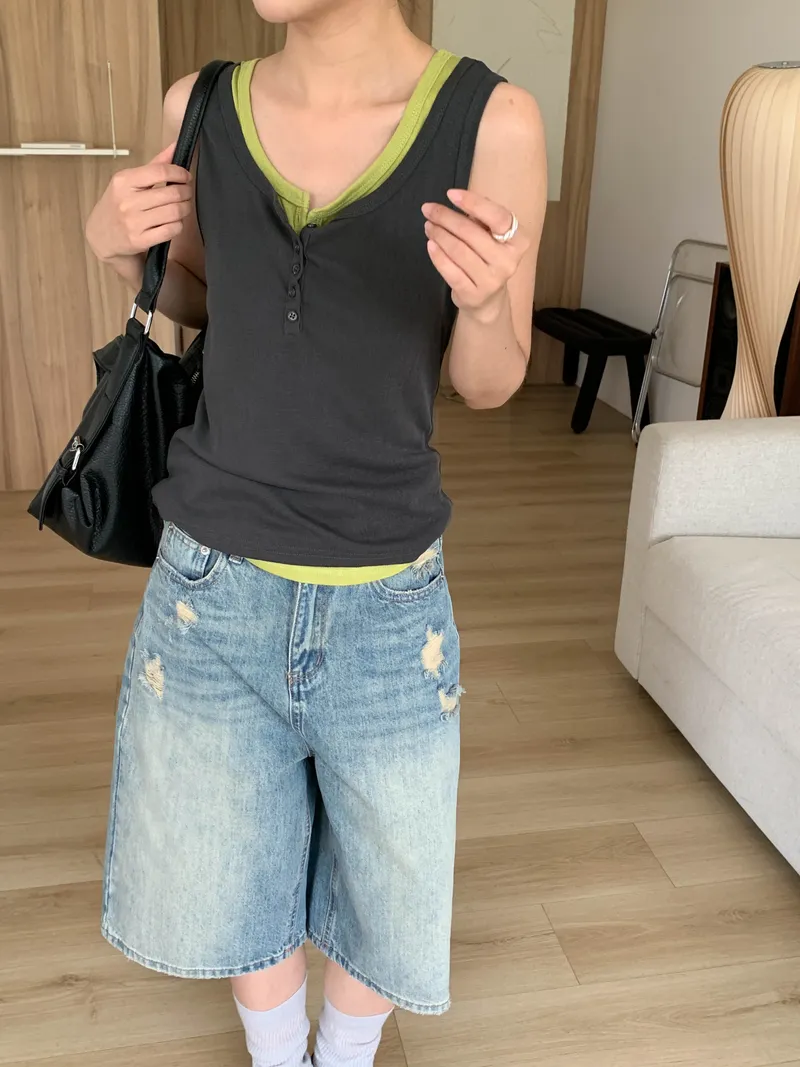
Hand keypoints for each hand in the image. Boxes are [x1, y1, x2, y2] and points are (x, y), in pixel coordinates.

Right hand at [86, 143, 192, 262]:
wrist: (101, 236)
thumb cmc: (118, 204)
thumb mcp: (129, 181)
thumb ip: (155, 164)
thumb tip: (176, 144)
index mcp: (124, 181)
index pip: (160, 171)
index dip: (180, 173)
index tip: (186, 176)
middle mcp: (127, 201)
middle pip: (172, 193)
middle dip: (186, 192)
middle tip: (187, 193)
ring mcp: (133, 222)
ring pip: (174, 212)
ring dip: (185, 209)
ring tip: (183, 207)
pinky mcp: (140, 240)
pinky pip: (171, 230)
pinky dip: (178, 225)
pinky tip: (174, 222)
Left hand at [422, 189, 529, 322]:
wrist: (488, 299)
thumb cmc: (489, 258)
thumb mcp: (493, 236)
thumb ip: (481, 217)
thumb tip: (458, 198)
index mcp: (519, 241)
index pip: (498, 217)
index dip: (474, 203)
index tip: (450, 194)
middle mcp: (508, 261)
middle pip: (472, 233)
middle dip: (446, 218)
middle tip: (429, 209)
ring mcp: (492, 280)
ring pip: (459, 251)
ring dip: (439, 235)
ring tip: (428, 225)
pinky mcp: (474, 294)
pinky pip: (451, 272)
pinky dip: (438, 256)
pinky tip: (430, 245)